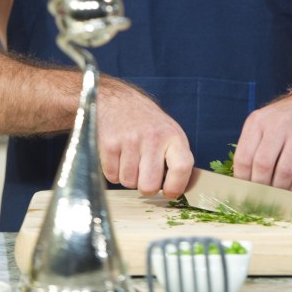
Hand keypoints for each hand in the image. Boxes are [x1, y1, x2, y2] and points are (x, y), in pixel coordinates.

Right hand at [97, 78, 193, 197]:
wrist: (117, 99)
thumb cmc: (146, 121)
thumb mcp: (168, 131)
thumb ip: (175, 157)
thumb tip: (179, 188)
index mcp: (172, 135)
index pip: (182, 167)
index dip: (176, 187)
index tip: (169, 192)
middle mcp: (152, 137)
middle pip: (150, 186)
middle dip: (145, 186)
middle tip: (144, 174)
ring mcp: (129, 140)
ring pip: (128, 183)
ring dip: (128, 176)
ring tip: (130, 158)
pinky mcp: (109, 144)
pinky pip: (111, 176)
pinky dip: (113, 171)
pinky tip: (118, 155)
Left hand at [232, 93, 291, 192]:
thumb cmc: (284, 121)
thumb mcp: (263, 124)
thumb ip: (252, 147)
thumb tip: (241, 181)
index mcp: (257, 122)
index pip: (243, 157)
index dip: (241, 180)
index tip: (242, 194)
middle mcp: (277, 126)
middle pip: (262, 164)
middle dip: (259, 187)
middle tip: (258, 201)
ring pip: (283, 171)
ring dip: (277, 191)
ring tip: (274, 200)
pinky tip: (290, 196)